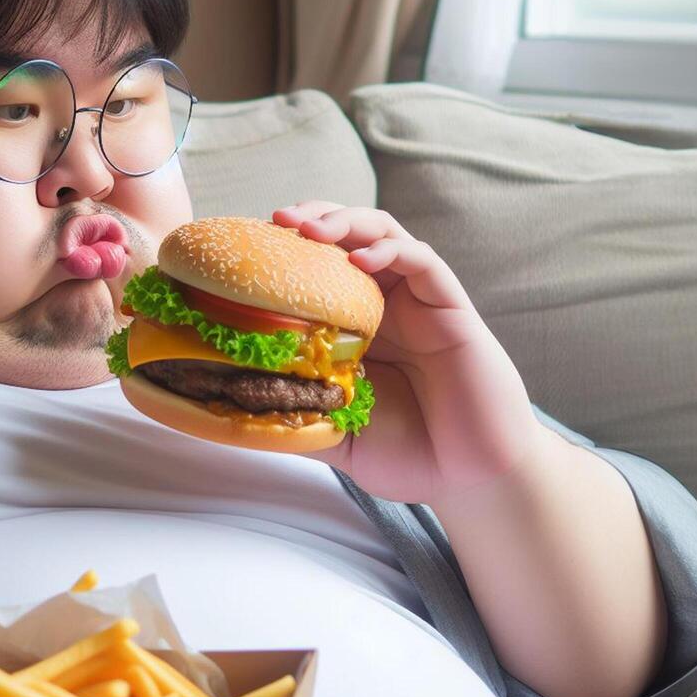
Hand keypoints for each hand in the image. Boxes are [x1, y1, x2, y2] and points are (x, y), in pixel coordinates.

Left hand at [271, 201, 542, 505]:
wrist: (471, 478)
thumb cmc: (408, 454)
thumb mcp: (334, 435)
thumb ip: (293, 415)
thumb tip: (226, 410)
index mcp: (355, 325)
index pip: (317, 266)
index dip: (284, 250)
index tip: (246, 248)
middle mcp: (386, 303)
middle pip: (347, 235)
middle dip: (312, 218)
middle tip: (275, 221)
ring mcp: (420, 301)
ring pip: (383, 233)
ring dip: (345, 221)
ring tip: (310, 228)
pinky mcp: (452, 307)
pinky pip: (422, 260)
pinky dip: (389, 250)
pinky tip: (360, 258)